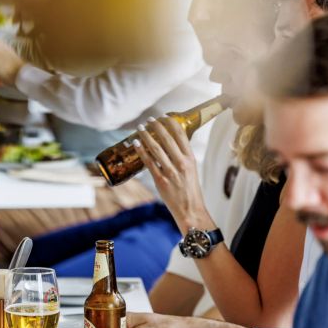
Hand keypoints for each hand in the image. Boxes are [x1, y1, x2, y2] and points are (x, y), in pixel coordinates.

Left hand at [133, 116, 210, 230]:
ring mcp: (171, 172)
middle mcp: (181, 164)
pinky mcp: (161, 180)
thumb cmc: (190, 191)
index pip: (182, 136)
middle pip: (167, 140)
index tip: (165, 117)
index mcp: (191, 159)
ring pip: (156, 149)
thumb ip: (183, 158)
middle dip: (157, 127)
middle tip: (149, 119)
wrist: (190, 210)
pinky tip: (136, 143)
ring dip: (146, 136)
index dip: (172, 124)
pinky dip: (141, 151)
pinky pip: (149, 163)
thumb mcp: (192, 170)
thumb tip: (172, 146)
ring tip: (140, 128)